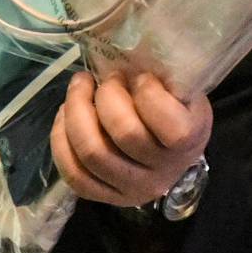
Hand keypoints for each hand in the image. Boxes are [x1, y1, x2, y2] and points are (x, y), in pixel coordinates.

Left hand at [50, 69, 211, 207]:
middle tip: (103, 79)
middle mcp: (161, 173)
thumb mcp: (183, 90)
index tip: (141, 77)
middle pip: (124, 134)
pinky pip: (73, 173)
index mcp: (190, 142)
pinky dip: (61, 139)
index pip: (169, 124)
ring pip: (92, 153)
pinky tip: (66, 115)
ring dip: (76, 111)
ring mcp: (131, 190)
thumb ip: (165, 78)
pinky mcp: (104, 197)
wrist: (172, 153)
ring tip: (80, 87)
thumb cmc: (177, 111)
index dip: (148, 93)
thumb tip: (124, 55)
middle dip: (106, 96)